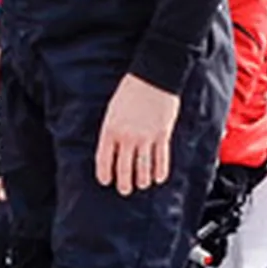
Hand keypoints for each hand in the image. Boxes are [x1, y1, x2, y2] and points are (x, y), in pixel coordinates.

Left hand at [94, 74, 179, 195]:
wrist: (153, 77)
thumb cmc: (131, 90)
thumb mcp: (113, 110)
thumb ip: (112, 131)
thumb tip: (113, 149)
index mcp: (110, 130)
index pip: (104, 159)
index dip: (105, 174)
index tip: (106, 181)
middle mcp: (127, 137)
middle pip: (124, 169)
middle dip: (124, 183)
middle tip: (125, 190)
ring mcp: (146, 137)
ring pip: (143, 168)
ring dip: (142, 180)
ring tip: (142, 185)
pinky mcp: (162, 135)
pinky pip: (161, 159)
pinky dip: (160, 171)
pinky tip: (158, 178)